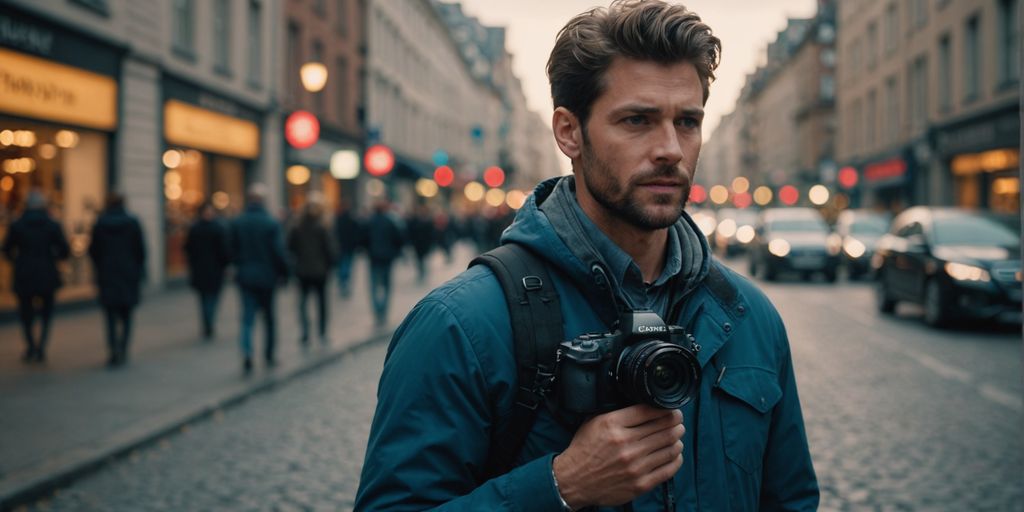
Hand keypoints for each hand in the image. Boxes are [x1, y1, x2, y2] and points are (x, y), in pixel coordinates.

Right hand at [553, 405, 683, 508]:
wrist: (574, 480)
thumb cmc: (584, 450)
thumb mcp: (594, 421)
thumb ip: (617, 413)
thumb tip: (642, 404)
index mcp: (613, 425)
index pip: (649, 411)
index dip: (666, 409)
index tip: (671, 409)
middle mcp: (625, 444)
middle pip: (664, 428)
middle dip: (676, 422)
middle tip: (678, 421)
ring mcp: (634, 465)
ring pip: (669, 447)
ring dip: (677, 439)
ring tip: (677, 436)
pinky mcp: (640, 483)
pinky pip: (668, 469)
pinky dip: (676, 459)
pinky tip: (675, 454)